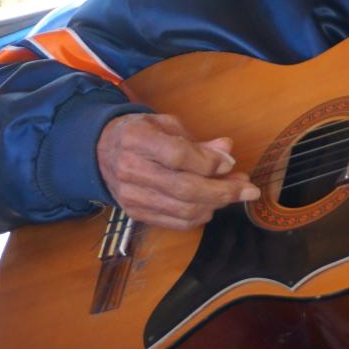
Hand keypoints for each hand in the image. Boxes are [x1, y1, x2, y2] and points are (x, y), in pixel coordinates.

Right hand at [98, 113, 257, 229]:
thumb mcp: (166, 125)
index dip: (208, 163)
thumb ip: (196, 141)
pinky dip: (201, 216)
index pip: (177, 155)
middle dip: (223, 191)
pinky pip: (176, 223)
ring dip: (216, 205)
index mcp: (136, 139)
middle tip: (248, 189)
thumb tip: (227, 151)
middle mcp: (130, 169)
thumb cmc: (139, 133)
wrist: (100, 151)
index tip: (231, 163)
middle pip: (184, 188)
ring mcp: (131, 196)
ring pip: (183, 210)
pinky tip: (212, 204)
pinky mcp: (136, 213)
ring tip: (233, 193)